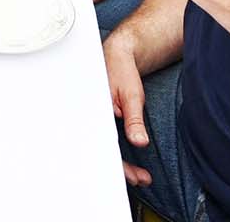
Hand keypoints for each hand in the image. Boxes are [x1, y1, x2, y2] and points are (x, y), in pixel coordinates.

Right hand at [102, 29, 154, 183]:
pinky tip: (131, 162)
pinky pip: (106, 141)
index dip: (117, 164)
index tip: (130, 176)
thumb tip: (139, 142)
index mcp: (92, 110)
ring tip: (141, 176)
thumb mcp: (132, 94)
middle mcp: (89, 115)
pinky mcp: (100, 119)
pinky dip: (119, 153)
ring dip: (121, 164)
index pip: (101, 145)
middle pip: (101, 151)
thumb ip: (134, 119)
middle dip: (121, 169)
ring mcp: (94, 117)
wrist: (118, 51)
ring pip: (103, 148)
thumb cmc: (120, 67)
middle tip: (141, 178)